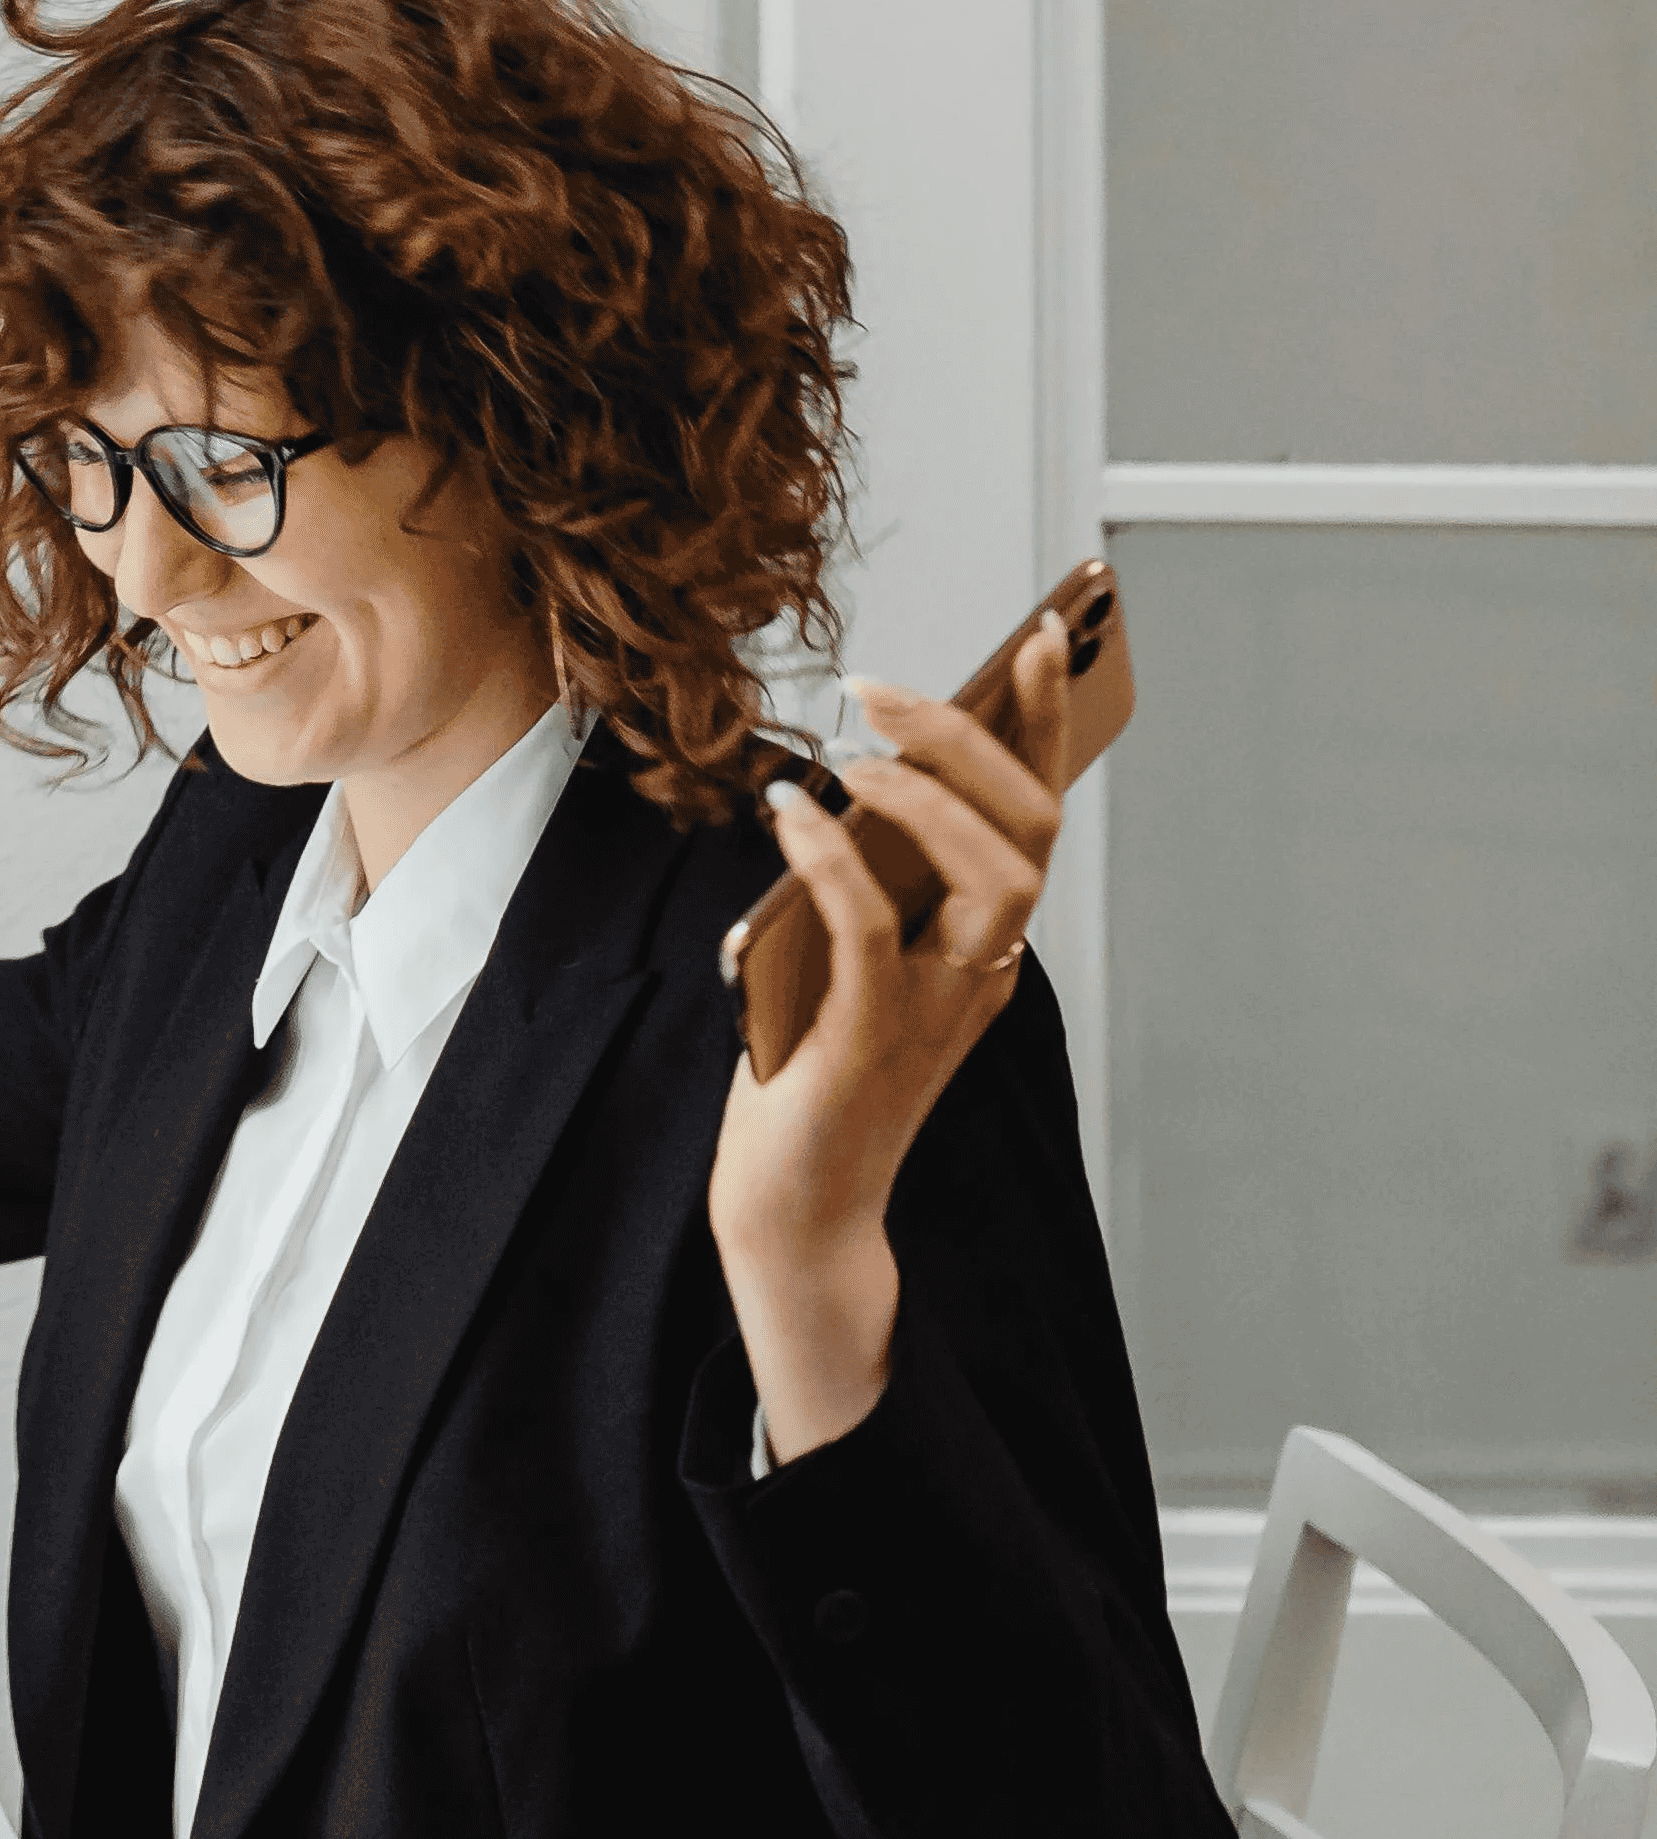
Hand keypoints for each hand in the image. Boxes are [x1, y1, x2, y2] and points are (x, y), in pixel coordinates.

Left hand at [706, 615, 1072, 1460]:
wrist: (796, 1203)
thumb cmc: (814, 1071)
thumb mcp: (849, 955)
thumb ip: (866, 880)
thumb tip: (840, 777)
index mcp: (981, 940)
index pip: (1035, 814)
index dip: (1046, 724)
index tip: (1043, 635)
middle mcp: (980, 969)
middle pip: (1030, 832)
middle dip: (976, 740)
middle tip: (887, 688)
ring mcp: (938, 1009)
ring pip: (990, 878)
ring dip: (926, 798)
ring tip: (851, 746)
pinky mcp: (871, 1042)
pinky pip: (872, 932)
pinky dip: (837, 861)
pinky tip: (793, 811)